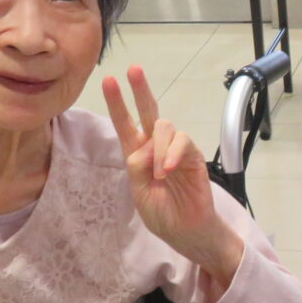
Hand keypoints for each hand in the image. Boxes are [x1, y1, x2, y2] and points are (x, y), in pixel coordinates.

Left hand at [102, 65, 243, 287]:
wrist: (187, 232)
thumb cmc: (163, 214)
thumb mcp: (139, 193)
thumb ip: (136, 168)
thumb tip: (144, 148)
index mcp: (138, 155)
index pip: (126, 124)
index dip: (117, 103)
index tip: (108, 80)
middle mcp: (156, 147)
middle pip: (149, 111)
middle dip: (141, 90)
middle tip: (133, 70)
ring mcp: (175, 150)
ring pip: (164, 127)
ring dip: (157, 148)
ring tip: (160, 175)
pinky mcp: (193, 157)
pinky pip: (182, 142)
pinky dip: (172, 154)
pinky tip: (168, 169)